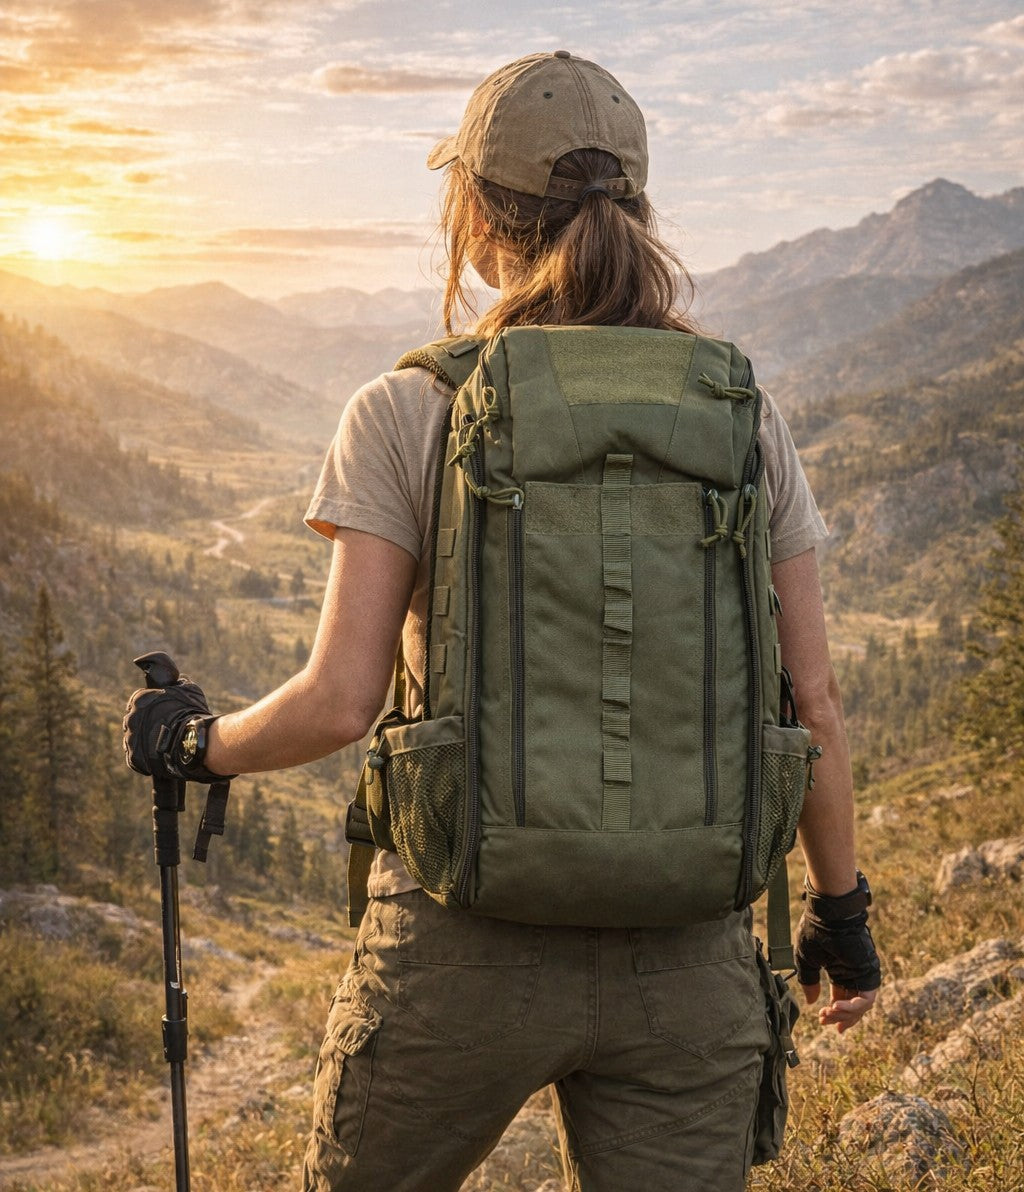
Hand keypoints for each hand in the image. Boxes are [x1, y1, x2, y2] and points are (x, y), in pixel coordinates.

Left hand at [123, 676, 226, 782]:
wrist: (193, 741)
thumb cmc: (192, 713)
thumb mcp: (189, 690)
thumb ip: (179, 683)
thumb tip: (179, 679)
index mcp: (140, 699)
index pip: (137, 701)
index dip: (148, 707)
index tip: (158, 713)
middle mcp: (130, 718)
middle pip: (134, 721)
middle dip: (145, 724)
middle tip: (162, 729)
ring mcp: (130, 739)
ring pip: (134, 740)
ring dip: (145, 741)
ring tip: (162, 745)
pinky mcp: (133, 758)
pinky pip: (135, 757)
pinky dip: (145, 758)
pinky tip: (159, 756)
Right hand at [795, 908, 880, 1032]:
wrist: (829, 917)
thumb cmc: (816, 933)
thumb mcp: (806, 960)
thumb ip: (809, 981)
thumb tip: (811, 1001)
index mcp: (838, 970)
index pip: (841, 998)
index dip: (834, 1013)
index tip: (823, 1020)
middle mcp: (852, 975)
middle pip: (851, 1006)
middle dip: (839, 1017)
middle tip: (825, 1021)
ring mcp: (862, 975)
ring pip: (859, 1006)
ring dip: (843, 1014)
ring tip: (828, 1012)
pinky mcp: (869, 975)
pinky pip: (865, 1000)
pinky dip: (852, 1007)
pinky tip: (835, 1006)